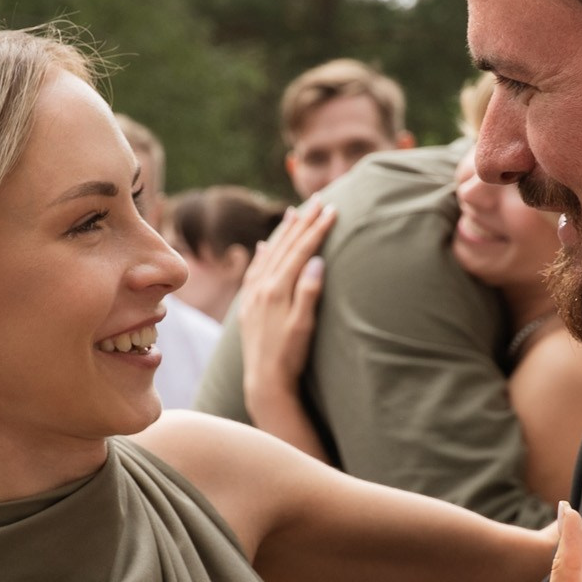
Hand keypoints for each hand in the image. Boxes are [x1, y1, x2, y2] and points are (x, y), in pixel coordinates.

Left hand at [240, 199, 334, 428]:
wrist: (265, 381)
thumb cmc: (289, 356)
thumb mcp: (303, 326)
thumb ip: (309, 293)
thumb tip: (317, 260)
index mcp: (277, 289)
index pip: (301, 251)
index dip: (317, 229)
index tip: (332, 210)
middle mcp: (262, 287)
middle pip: (285, 246)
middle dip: (303, 222)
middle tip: (318, 201)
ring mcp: (253, 295)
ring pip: (270, 254)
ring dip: (283, 232)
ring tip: (294, 213)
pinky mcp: (249, 305)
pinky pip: (255, 270)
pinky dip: (263, 254)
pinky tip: (265, 245)